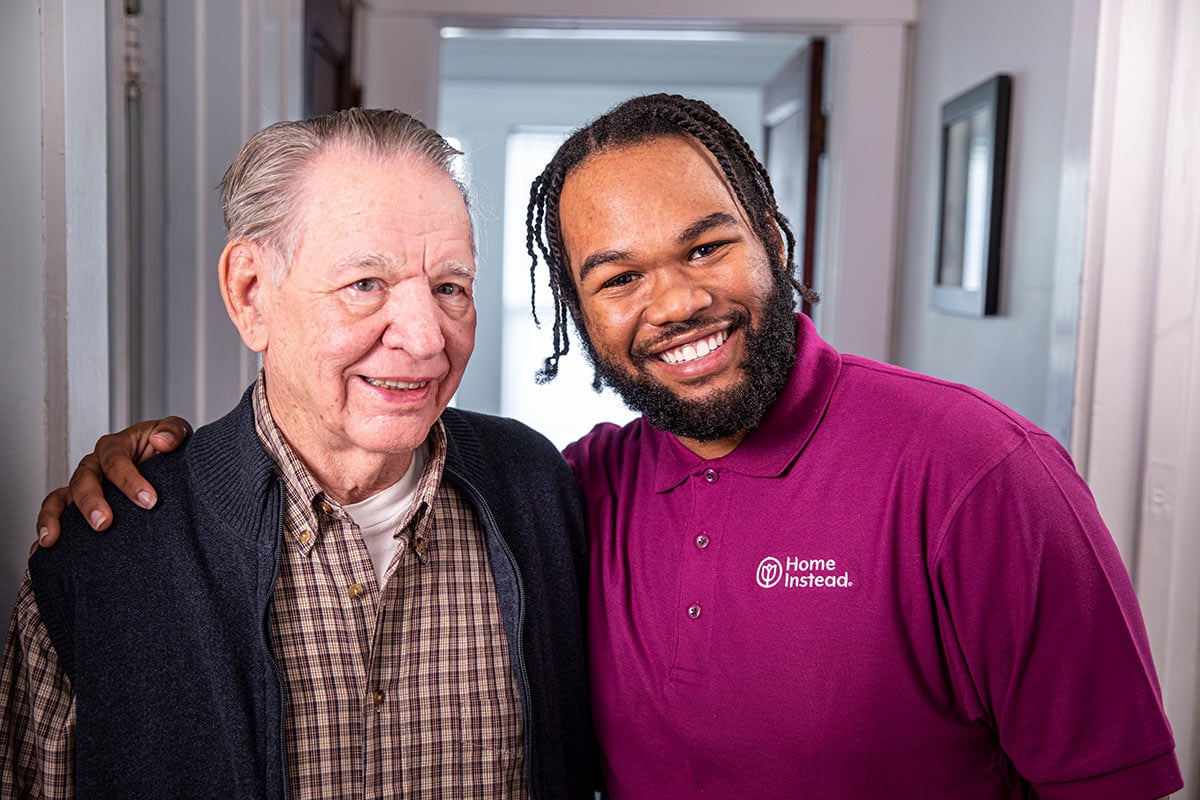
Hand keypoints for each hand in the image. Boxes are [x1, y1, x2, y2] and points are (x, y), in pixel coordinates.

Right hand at [33, 417, 192, 549]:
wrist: (163, 465)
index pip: (115, 460)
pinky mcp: (77, 504)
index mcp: (116, 446)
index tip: (149, 501)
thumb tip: (163, 441)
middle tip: (105, 522)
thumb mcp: (175, 433)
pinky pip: (55, 513)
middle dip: (92, 501)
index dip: (129, 480)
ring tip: (54, 538)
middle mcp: (94, 465)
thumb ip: (173, 431)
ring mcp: (84, 485)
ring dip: (57, 517)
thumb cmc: (165, 449)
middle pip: (84, 479)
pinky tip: (43, 546)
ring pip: (61, 497)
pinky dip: (47, 527)